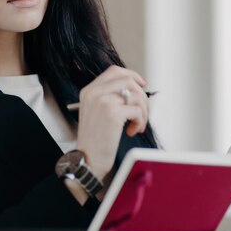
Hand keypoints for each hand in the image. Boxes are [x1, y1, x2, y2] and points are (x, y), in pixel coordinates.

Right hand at [75, 65, 148, 179]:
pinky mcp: (113, 113)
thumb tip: (134, 88)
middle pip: (128, 80)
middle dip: (141, 96)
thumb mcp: (95, 111)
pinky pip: (137, 110)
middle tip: (141, 111)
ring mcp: (103, 101)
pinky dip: (140, 121)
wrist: (87, 159)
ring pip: (136, 95)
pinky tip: (131, 131)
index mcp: (89, 90)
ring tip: (136, 124)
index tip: (141, 84)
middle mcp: (94, 93)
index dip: (131, 75)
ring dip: (142, 112)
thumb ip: (109, 97)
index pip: (114, 71)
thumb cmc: (94, 140)